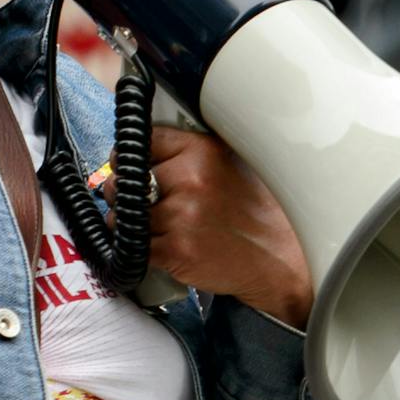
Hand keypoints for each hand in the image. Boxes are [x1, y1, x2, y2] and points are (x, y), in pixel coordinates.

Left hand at [109, 126, 313, 327]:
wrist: (277, 256)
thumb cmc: (250, 211)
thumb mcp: (225, 163)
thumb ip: (186, 153)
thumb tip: (136, 153)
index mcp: (201, 150)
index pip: (143, 143)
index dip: (131, 158)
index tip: (131, 167)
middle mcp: (190, 179)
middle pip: (124, 181)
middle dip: (123, 194)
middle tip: (142, 203)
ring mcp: (182, 216)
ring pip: (122, 217)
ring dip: (128, 225)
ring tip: (155, 228)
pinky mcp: (176, 250)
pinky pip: (134, 247)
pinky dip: (140, 250)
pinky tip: (162, 247)